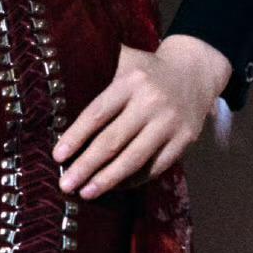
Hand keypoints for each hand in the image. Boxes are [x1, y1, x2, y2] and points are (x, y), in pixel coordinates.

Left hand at [51, 34, 231, 196]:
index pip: (97, 113)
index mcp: (131, 81)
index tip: (58, 156)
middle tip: (66, 184)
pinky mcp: (185, 140)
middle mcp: (152, 102)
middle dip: (86, 166)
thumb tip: (56, 73)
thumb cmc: (147, 70)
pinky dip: (133, 180)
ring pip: (134, 159)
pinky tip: (115, 187)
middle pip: (113, 141)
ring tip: (86, 193)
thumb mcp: (125, 58)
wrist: (195, 72)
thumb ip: (97, 66)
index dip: (76, 137)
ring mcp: (170, 123)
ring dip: (108, 180)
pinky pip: (155, 167)